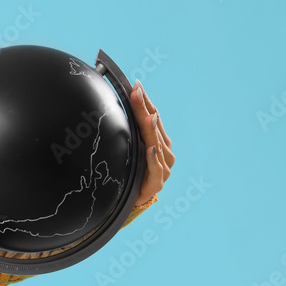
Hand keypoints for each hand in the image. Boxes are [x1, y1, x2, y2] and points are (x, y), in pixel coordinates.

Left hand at [130, 79, 174, 206]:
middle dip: (145, 109)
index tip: (136, 85)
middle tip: (137, 92)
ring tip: (147, 116)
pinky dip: (153, 159)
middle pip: (154, 127)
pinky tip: (150, 149)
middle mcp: (164, 153)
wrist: (129, 199)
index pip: (153, 116)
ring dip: (151, 130)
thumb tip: (120, 104)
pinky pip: (155, 170)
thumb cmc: (130, 171)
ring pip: (156, 145)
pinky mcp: (157, 183)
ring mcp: (163, 168)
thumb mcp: (129, 147)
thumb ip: (130, 129)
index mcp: (159, 141)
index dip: (145, 101)